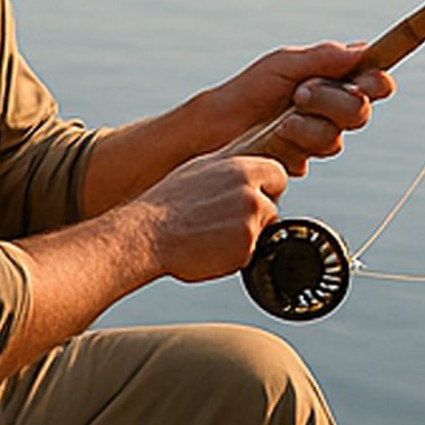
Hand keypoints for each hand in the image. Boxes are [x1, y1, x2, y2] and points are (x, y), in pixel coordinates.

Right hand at [127, 153, 288, 283]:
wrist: (147, 233)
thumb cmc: (166, 204)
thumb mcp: (200, 168)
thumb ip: (231, 168)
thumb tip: (245, 169)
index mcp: (242, 168)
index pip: (278, 176)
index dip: (266, 190)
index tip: (252, 198)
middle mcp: (251, 191)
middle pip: (272, 207)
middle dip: (256, 217)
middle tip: (224, 222)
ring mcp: (250, 219)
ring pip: (262, 233)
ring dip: (244, 237)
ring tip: (211, 234)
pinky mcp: (246, 246)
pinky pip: (250, 254)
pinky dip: (234, 256)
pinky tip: (209, 247)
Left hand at [200, 42, 397, 175]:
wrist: (217, 126)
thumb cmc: (250, 89)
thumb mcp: (284, 63)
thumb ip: (324, 57)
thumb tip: (362, 50)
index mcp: (333, 79)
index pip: (373, 82)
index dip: (377, 83)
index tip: (369, 82)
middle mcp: (331, 108)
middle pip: (360, 112)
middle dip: (329, 102)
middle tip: (300, 94)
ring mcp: (318, 135)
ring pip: (335, 138)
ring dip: (306, 126)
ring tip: (281, 121)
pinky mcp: (303, 159)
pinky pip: (311, 157)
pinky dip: (291, 144)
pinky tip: (274, 138)